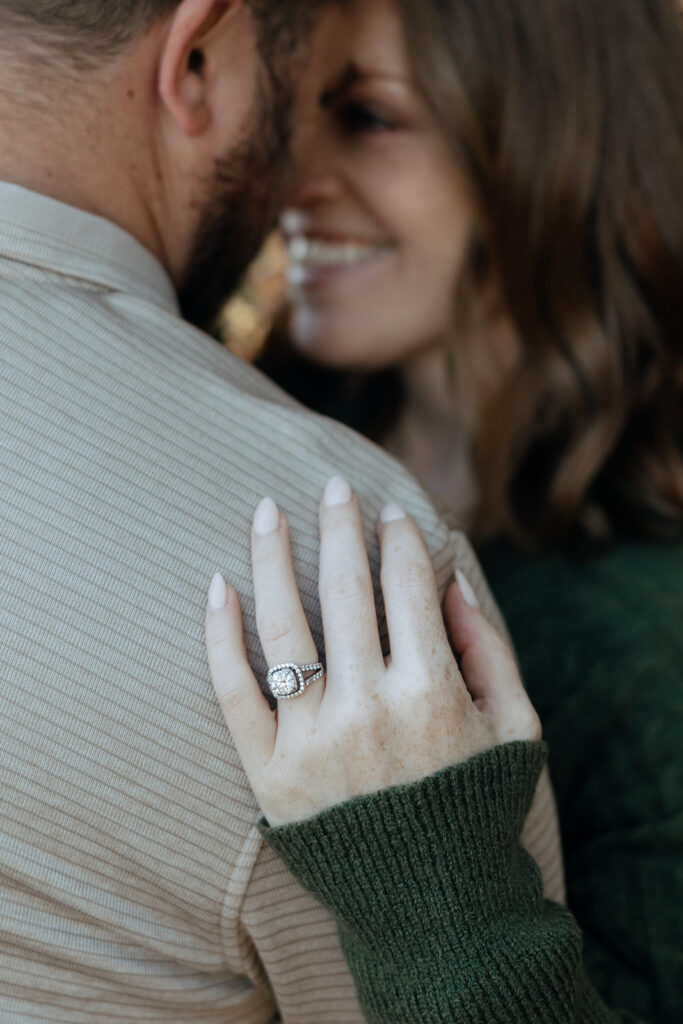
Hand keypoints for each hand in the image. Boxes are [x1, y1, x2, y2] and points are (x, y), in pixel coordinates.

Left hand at [205, 476, 539, 826]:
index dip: (400, 539)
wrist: (431, 912)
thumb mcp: (516, 730)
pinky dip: (219, 635)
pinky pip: (232, 690)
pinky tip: (217, 585)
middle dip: (340, 526)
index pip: (407, 587)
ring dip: (272, 556)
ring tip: (267, 509)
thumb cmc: (476, 811)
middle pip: (344, 591)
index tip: (390, 511)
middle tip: (332, 485)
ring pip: (282, 625)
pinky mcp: (268, 772)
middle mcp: (367, 709)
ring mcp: (311, 740)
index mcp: (431, 693)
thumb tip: (451, 579)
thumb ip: (489, 650)